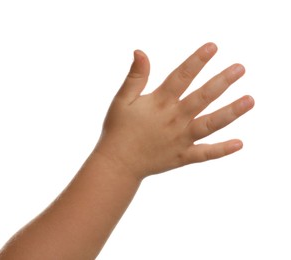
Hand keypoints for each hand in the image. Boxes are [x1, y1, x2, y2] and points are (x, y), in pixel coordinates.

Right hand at [94, 43, 253, 179]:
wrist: (118, 163)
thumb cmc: (118, 130)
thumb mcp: (122, 100)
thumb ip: (135, 77)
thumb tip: (140, 52)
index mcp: (159, 103)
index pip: (182, 77)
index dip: (197, 61)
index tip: (213, 47)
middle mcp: (174, 119)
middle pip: (202, 97)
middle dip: (222, 82)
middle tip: (240, 69)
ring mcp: (180, 139)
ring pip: (210, 124)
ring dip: (230, 112)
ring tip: (250, 101)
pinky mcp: (182, 156)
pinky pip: (205, 154)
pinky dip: (222, 150)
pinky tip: (239, 143)